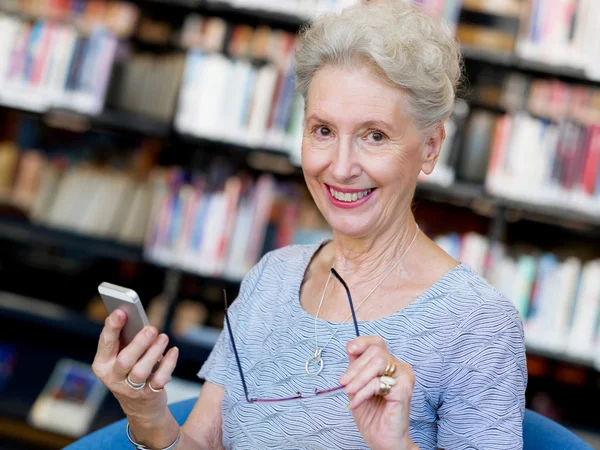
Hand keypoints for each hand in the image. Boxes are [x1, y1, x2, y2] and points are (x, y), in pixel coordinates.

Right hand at [92, 309, 178, 424]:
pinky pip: (159, 380)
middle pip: (124, 361)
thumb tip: (134, 316)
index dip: (112, 327)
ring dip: (154, 352)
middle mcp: (114, 378)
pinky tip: (173, 351)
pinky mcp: (148, 395)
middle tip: (151, 328)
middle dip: (138, 343)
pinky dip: (168, 364)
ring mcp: (130, 389)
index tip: (121, 311)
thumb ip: (124, 338)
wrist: (140, 406)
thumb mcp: (122, 355)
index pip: (105, 343)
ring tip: (163, 337)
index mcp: (102, 364)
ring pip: (141, 371)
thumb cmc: (130, 370)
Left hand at [339, 336, 416, 449]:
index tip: (349, 350)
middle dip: (355, 367)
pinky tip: (356, 402)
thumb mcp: (358, 386)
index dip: (362, 342)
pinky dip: (363, 392)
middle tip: (343, 382)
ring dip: (358, 377)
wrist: (383, 440)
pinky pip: (378, 382)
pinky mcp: (404, 389)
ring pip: (378, 362)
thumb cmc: (373, 415)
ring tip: (348, 392)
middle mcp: (400, 367)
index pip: (377, 342)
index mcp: (390, 364)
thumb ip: (356, 368)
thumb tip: (351, 349)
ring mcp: (404, 377)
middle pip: (376, 351)